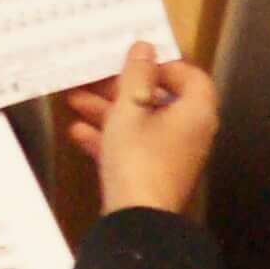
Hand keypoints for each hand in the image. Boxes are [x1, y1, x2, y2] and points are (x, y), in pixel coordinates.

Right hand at [66, 41, 216, 219]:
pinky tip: (78, 132)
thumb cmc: (137, 157)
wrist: (137, 219)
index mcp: (195, 112)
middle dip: (123, 88)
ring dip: (109, 111)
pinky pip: (134, 146)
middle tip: (95, 79)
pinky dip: (110, 137)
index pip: (191, 76)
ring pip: (142, 123)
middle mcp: (189, 132)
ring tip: (74, 100)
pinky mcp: (154, 173)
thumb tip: (144, 48)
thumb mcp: (129, 109)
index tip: (134, 62)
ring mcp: (172, 155)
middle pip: (160, 100)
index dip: (163, 65)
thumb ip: (136, 75)